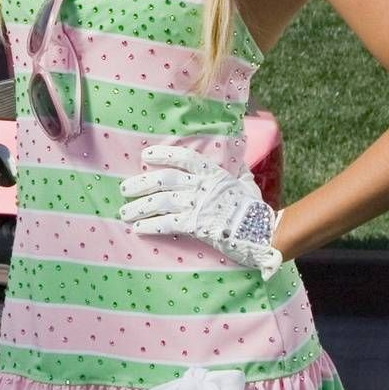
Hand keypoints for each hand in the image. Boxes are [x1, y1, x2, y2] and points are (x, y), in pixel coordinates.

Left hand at [119, 145, 283, 279]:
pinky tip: (139, 228)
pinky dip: (151, 225)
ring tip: (125, 212)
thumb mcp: (247, 183)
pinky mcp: (197, 226)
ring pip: (161, 202)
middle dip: (141, 184)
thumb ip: (238, 171)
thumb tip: (237, 160)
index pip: (184, 158)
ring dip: (140, 207)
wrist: (264, 234)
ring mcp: (199, 206)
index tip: (145, 155)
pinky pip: (168, 224)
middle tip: (124, 189)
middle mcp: (203, 187)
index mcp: (214, 173)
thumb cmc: (255, 210)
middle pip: (164, 180)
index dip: (163, 155)